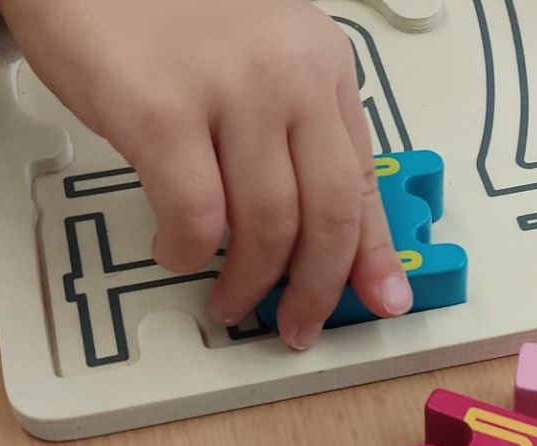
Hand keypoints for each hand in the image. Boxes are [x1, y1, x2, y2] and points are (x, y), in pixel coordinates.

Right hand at [0, 0, 412, 349]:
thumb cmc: (155, 14)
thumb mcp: (254, 57)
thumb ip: (287, 126)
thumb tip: (305, 226)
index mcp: (322, 62)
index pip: (363, 176)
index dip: (371, 250)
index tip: (382, 295)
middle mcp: (289, 74)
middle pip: (328, 211)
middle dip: (316, 286)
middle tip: (297, 323)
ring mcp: (229, 91)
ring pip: (267, 226)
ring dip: (248, 283)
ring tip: (228, 301)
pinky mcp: (161, 112)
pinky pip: (196, 217)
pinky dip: (187, 252)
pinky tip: (175, 252)